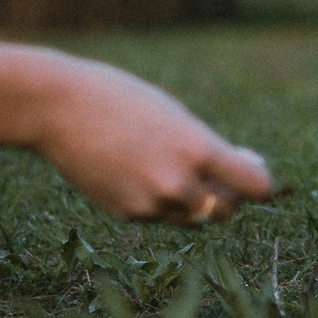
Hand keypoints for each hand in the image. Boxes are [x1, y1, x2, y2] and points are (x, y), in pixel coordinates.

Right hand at [0, 40, 273, 224]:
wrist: (58, 109)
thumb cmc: (121, 99)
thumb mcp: (175, 115)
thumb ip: (206, 148)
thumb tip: (236, 177)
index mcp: (198, 150)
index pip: (256, 187)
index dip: (259, 183)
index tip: (255, 175)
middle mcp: (179, 184)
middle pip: (227, 210)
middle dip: (228, 196)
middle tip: (220, 178)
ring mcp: (151, 205)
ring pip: (193, 218)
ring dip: (196, 203)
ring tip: (174, 171)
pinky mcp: (127, 215)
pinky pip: (159, 216)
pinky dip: (159, 202)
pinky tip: (136, 172)